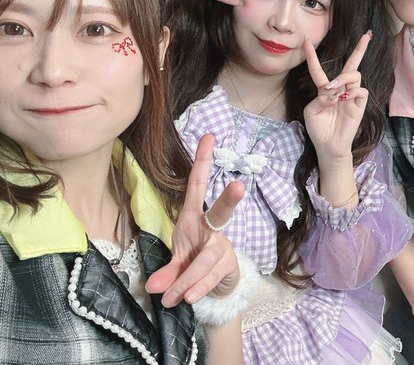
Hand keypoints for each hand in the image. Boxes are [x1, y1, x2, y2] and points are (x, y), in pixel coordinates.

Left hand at [146, 134, 244, 306]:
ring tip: (172, 298)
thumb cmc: (193, 263)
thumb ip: (165, 274)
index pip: (197, 185)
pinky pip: (210, 276)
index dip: (202, 162)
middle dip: (229, 199)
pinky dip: (196, 288)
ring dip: (187, 279)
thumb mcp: (175, 265)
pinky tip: (187, 299)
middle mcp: (212, 228)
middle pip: (222, 212)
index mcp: (193, 218)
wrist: (216, 288)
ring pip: (207, 258)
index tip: (208, 137)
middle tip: (238, 186)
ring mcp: (223, 246)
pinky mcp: (229, 265)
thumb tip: (152, 287)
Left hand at [303, 32, 371, 160]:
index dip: (312, 56)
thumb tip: (334, 91)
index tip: (306, 41)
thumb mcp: (311, 111)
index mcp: (324, 90)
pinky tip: (343, 99)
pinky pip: (360, 90)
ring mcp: (351, 96)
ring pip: (354, 75)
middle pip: (351, 65)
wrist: (328, 146)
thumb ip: (319, 98)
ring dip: (343, 78)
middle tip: (367, 34)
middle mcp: (340, 89)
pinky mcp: (359, 105)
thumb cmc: (318, 129)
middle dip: (360, 49)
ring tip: (334, 90)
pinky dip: (351, 92)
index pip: (319, 70)